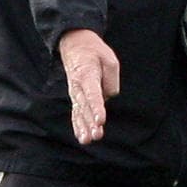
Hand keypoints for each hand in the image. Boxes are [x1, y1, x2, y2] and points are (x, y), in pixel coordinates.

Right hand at [58, 28, 119, 145]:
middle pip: (85, 107)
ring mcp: (75, 93)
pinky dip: (78, 125)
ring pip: (79, 112)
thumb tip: (109, 96)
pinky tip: (82, 137)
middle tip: (97, 135)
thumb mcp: (109, 58)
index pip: (92, 94)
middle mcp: (78, 86)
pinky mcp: (76, 97)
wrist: (75, 45)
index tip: (101, 121)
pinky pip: (76, 113)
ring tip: (88, 140)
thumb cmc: (94, 52)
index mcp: (87, 74)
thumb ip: (111, 78)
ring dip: (84, 127)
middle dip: (90, 122)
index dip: (97, 108)